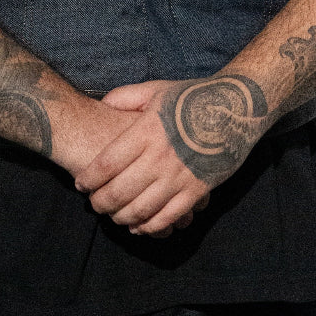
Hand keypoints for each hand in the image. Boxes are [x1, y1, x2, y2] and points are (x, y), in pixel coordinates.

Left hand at [73, 74, 268, 236]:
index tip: (81, 185)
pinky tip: (138, 226)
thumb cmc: (191, 97)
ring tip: (113, 215)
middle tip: (94, 204)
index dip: (89, 179)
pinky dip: (149, 226)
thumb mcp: (155, 89)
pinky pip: (168, 217)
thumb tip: (102, 104)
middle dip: (100, 203)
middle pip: (119, 191)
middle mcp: (159, 158)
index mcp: (146, 132)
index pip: (107, 164)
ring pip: (141, 209)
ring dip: (121, 217)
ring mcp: (179, 177)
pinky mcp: (196, 190)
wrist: (235, 108)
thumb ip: (124, 96)